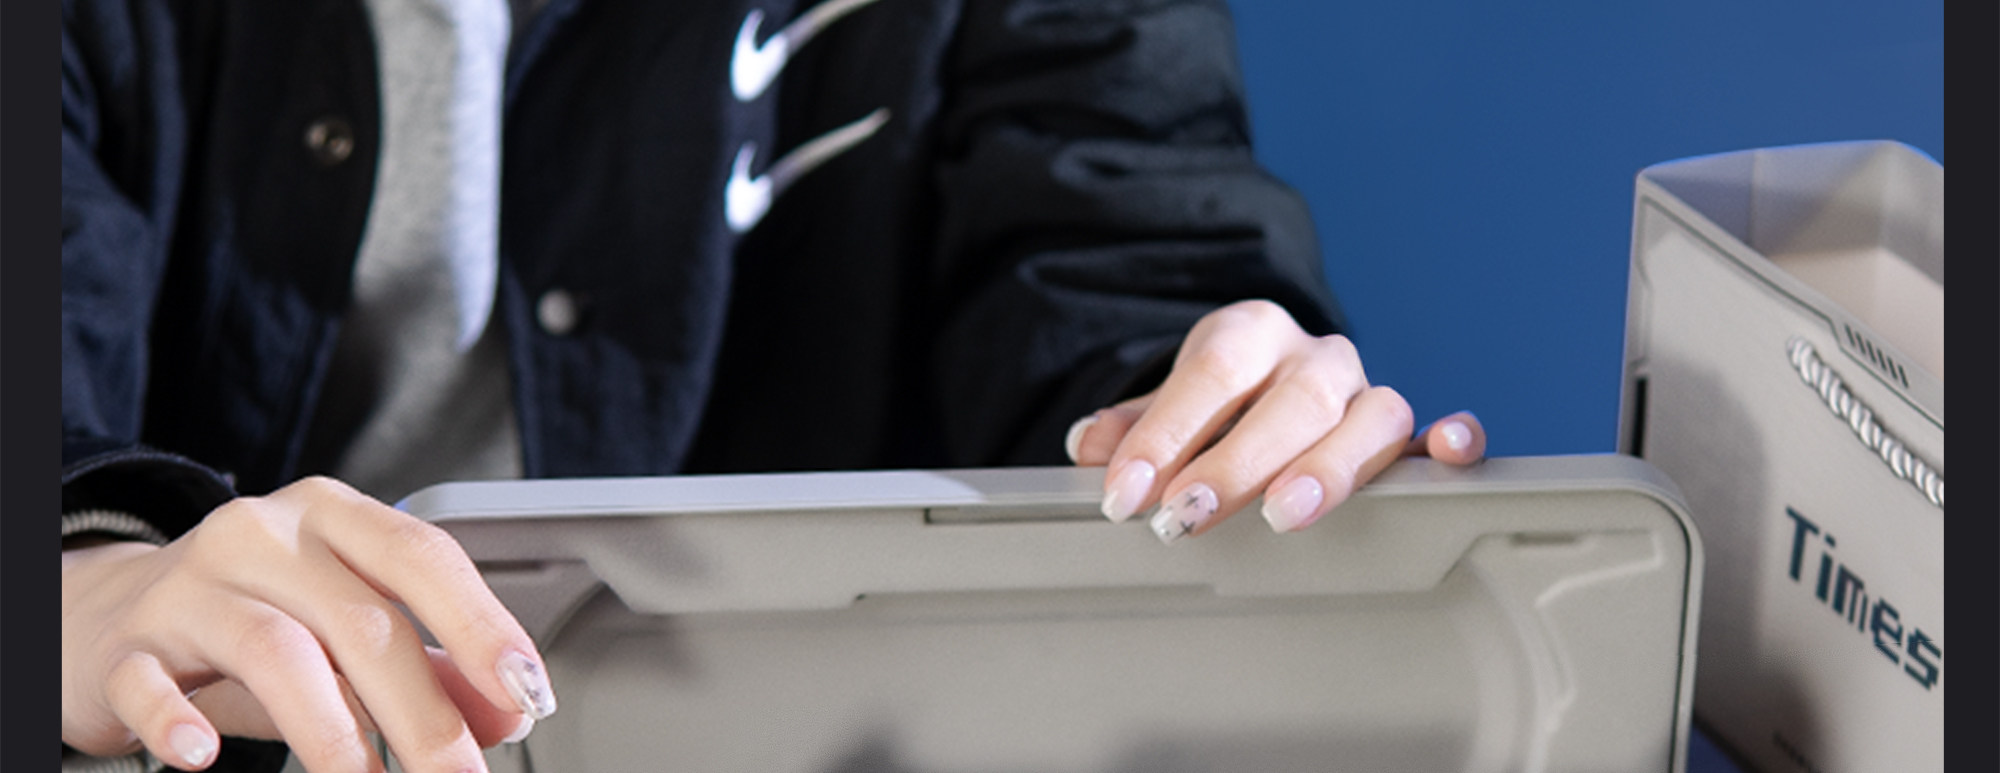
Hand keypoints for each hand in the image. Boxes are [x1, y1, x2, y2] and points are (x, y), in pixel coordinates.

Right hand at [62, 477, 553, 771]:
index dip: (481, 625)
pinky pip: (151, 683)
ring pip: (275, 651)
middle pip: (361, 621)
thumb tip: (509, 713)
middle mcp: (263, 535)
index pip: (422, 557)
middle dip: (424, 713)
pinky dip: (182, 722)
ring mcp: (188, 586)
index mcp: (332, 518)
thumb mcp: (342, 631)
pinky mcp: (126, 645)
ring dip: (335, 733)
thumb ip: (427, 665)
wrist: (104, 616)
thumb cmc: (248, 618)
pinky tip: (206, 758)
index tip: (527, 690)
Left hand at [1063, 300, 1486, 542]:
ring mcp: (1366, 393)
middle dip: (1236, 464)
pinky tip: (1450, 455)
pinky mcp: (1405, 436)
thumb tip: (1091, 448)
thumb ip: (1128, 430)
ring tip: (1284, 515)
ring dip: (1329, 467)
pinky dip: (1454, 441)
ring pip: (1372, 416)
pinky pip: (1438, 433)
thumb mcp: (1162, 406)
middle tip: (1186, 516)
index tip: (1123, 494)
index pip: (1209, 375)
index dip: (1164, 436)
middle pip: (1292, 399)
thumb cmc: (1212, 405)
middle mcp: (1315, 357)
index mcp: (1248, 332)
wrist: (1262, 381)